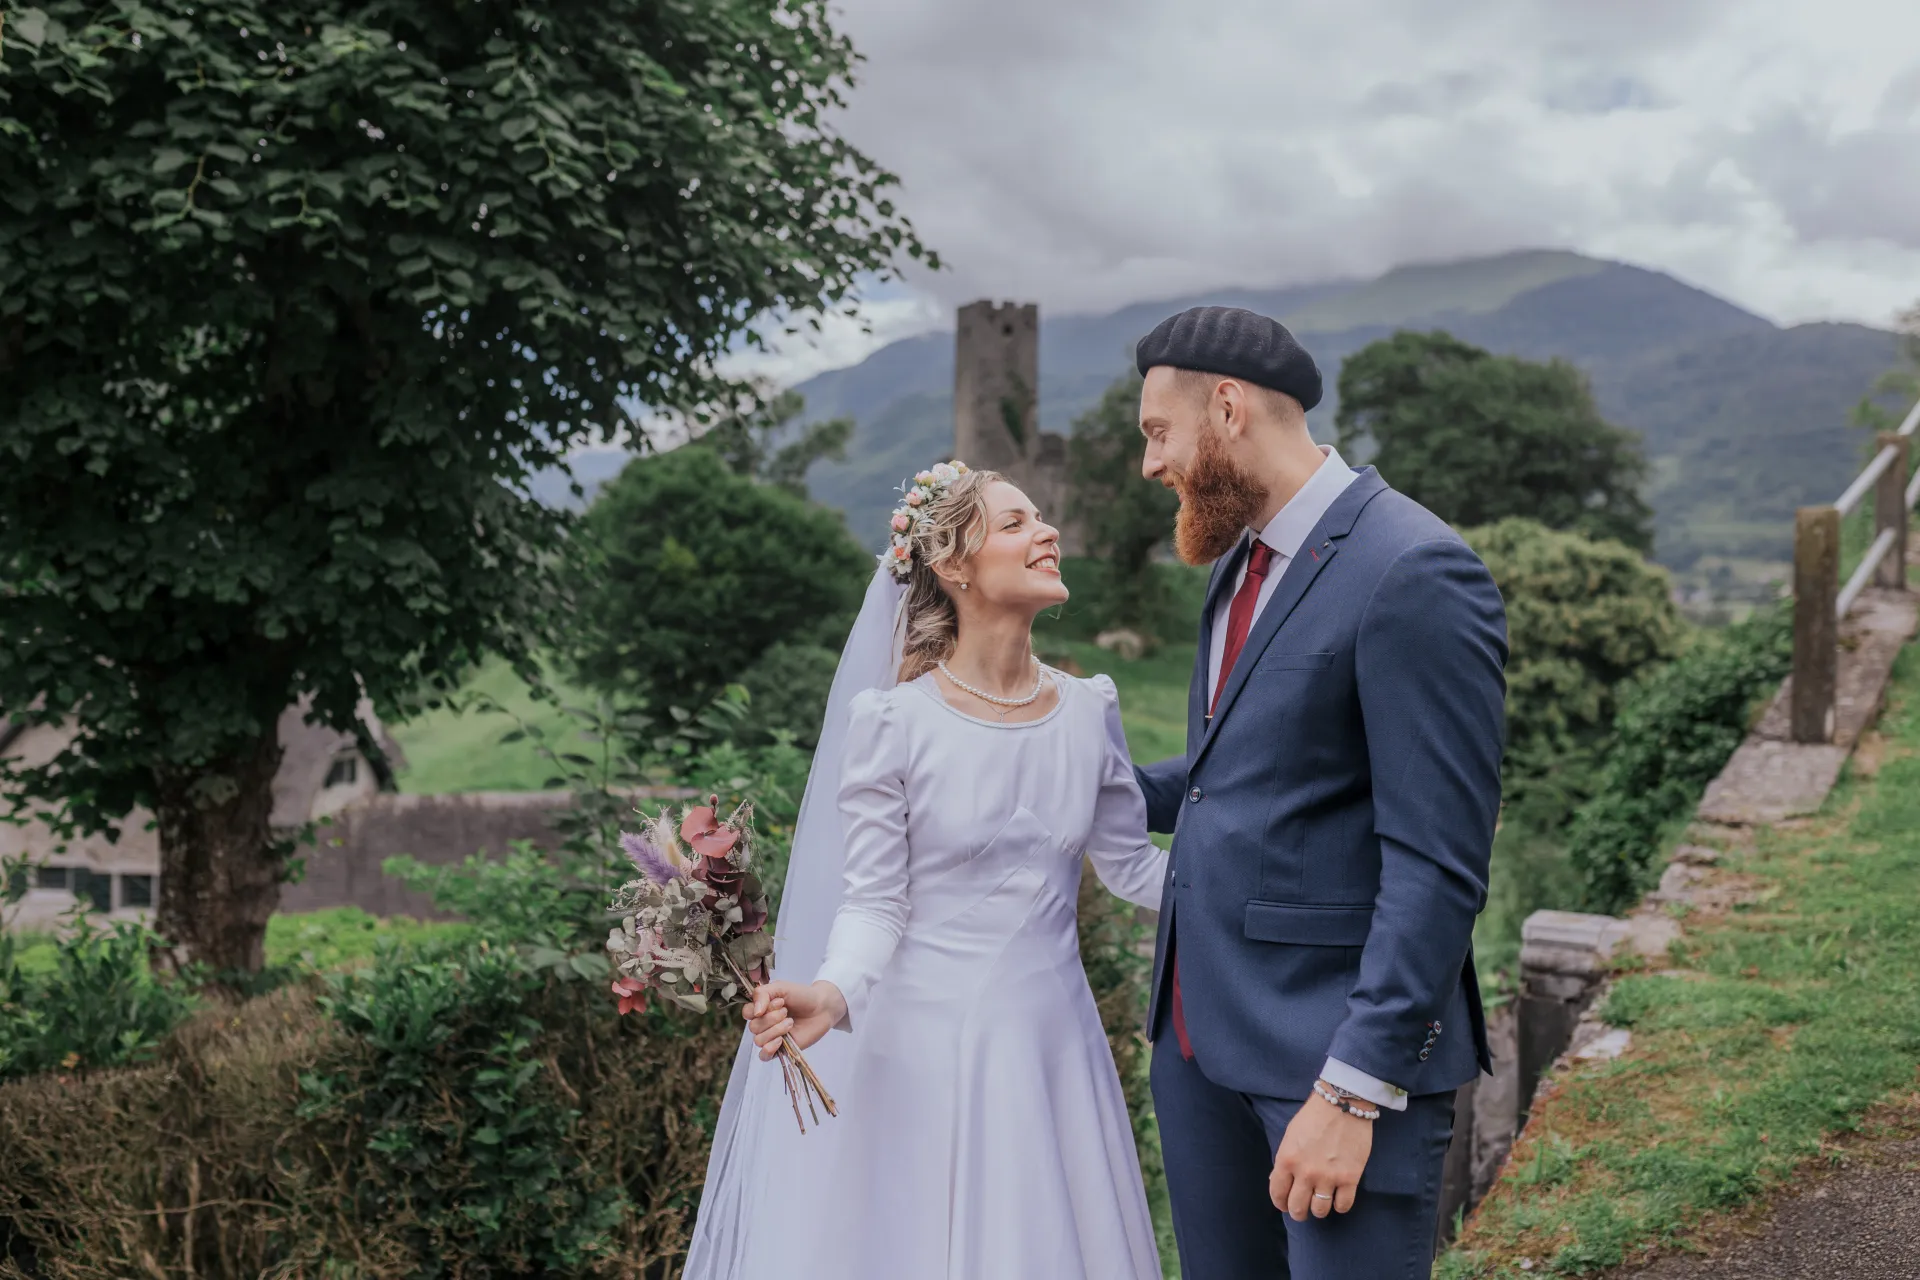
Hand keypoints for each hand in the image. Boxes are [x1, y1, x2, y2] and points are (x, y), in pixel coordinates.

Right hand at [744, 980, 845, 1059]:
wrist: (822, 1008)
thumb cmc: (801, 995)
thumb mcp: (780, 987)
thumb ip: (763, 994)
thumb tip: (755, 1012)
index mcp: (761, 1008)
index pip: (746, 1013)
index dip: (760, 1008)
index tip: (779, 1002)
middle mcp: (763, 1024)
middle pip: (753, 1027)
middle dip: (772, 1018)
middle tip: (787, 1012)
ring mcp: (771, 1037)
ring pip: (759, 1040)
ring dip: (776, 1030)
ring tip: (791, 1023)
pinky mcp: (780, 1050)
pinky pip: (764, 1056)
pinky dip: (769, 1049)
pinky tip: (780, 1041)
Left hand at [1270, 1087, 1372, 1219]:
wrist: (1342, 1103)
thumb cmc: (1313, 1116)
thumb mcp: (1290, 1135)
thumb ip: (1285, 1159)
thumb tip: (1281, 1180)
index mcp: (1286, 1160)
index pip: (1278, 1193)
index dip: (1280, 1203)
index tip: (1285, 1205)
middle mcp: (1305, 1172)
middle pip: (1298, 1207)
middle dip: (1298, 1212)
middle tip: (1303, 1209)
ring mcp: (1328, 1176)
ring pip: (1320, 1210)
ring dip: (1319, 1210)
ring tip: (1321, 1203)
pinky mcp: (1350, 1178)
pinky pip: (1343, 1205)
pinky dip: (1340, 1206)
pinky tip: (1339, 1198)